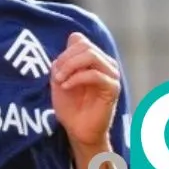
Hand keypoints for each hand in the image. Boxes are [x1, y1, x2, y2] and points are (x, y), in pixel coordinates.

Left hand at [51, 32, 121, 148]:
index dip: (63, 51)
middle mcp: (104, 63)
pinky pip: (95, 74)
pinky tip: (67, 87)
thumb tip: (71, 43)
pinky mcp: (113, 88)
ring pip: (91, 55)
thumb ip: (63, 60)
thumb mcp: (59, 78)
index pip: (79, 39)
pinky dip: (76, 78)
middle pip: (84, 45)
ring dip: (70, 66)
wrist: (77, 129)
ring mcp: (111, 74)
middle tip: (56, 76)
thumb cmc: (69, 104)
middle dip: (65, 58)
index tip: (55, 68)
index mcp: (92, 59)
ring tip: (60, 80)